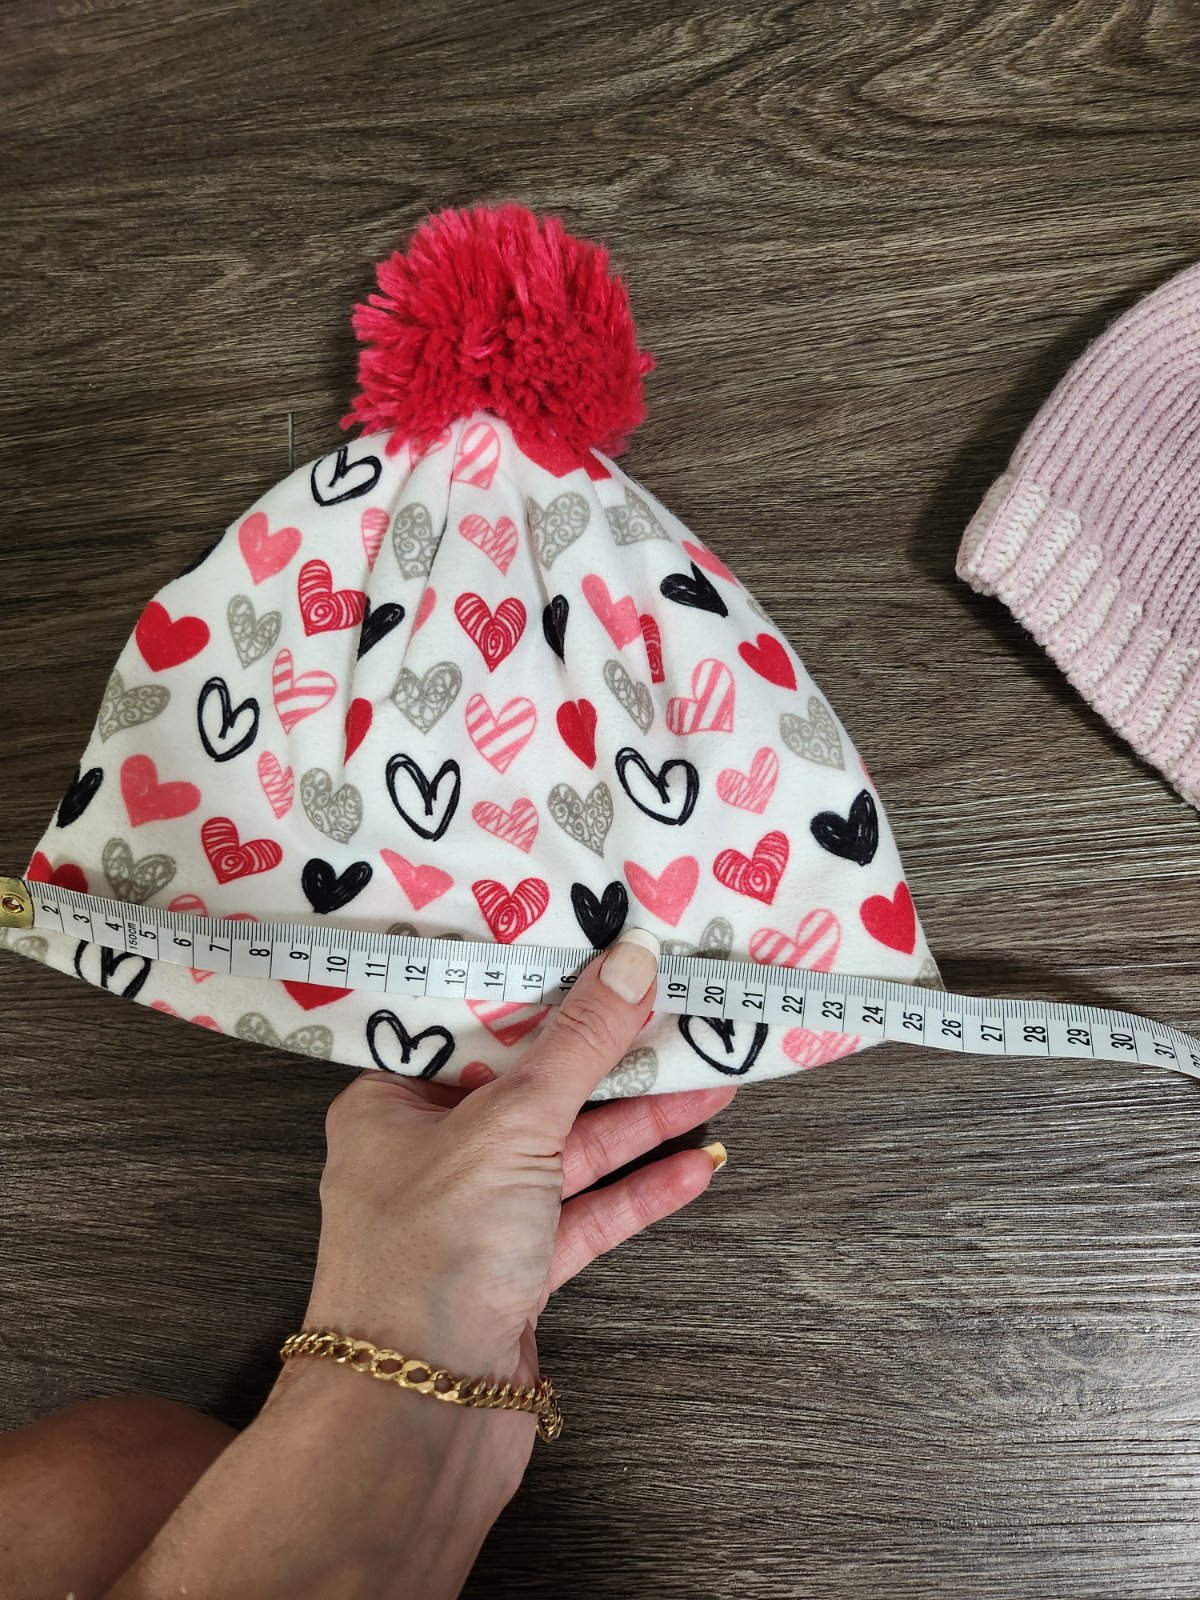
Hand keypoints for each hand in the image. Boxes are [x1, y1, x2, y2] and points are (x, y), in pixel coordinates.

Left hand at [290, 926, 734, 1468]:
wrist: (416, 1418)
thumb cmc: (429, 1258)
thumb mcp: (511, 1125)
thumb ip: (578, 1046)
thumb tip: (630, 964)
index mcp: (392, 1103)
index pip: (475, 1027)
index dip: (542, 989)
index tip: (601, 956)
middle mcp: (429, 1155)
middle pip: (532, 1087)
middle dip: (608, 1057)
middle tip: (676, 1013)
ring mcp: (475, 1218)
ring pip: (568, 1152)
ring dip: (640, 1122)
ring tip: (713, 1079)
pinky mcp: (516, 1274)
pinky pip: (586, 1215)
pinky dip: (640, 1190)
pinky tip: (697, 1164)